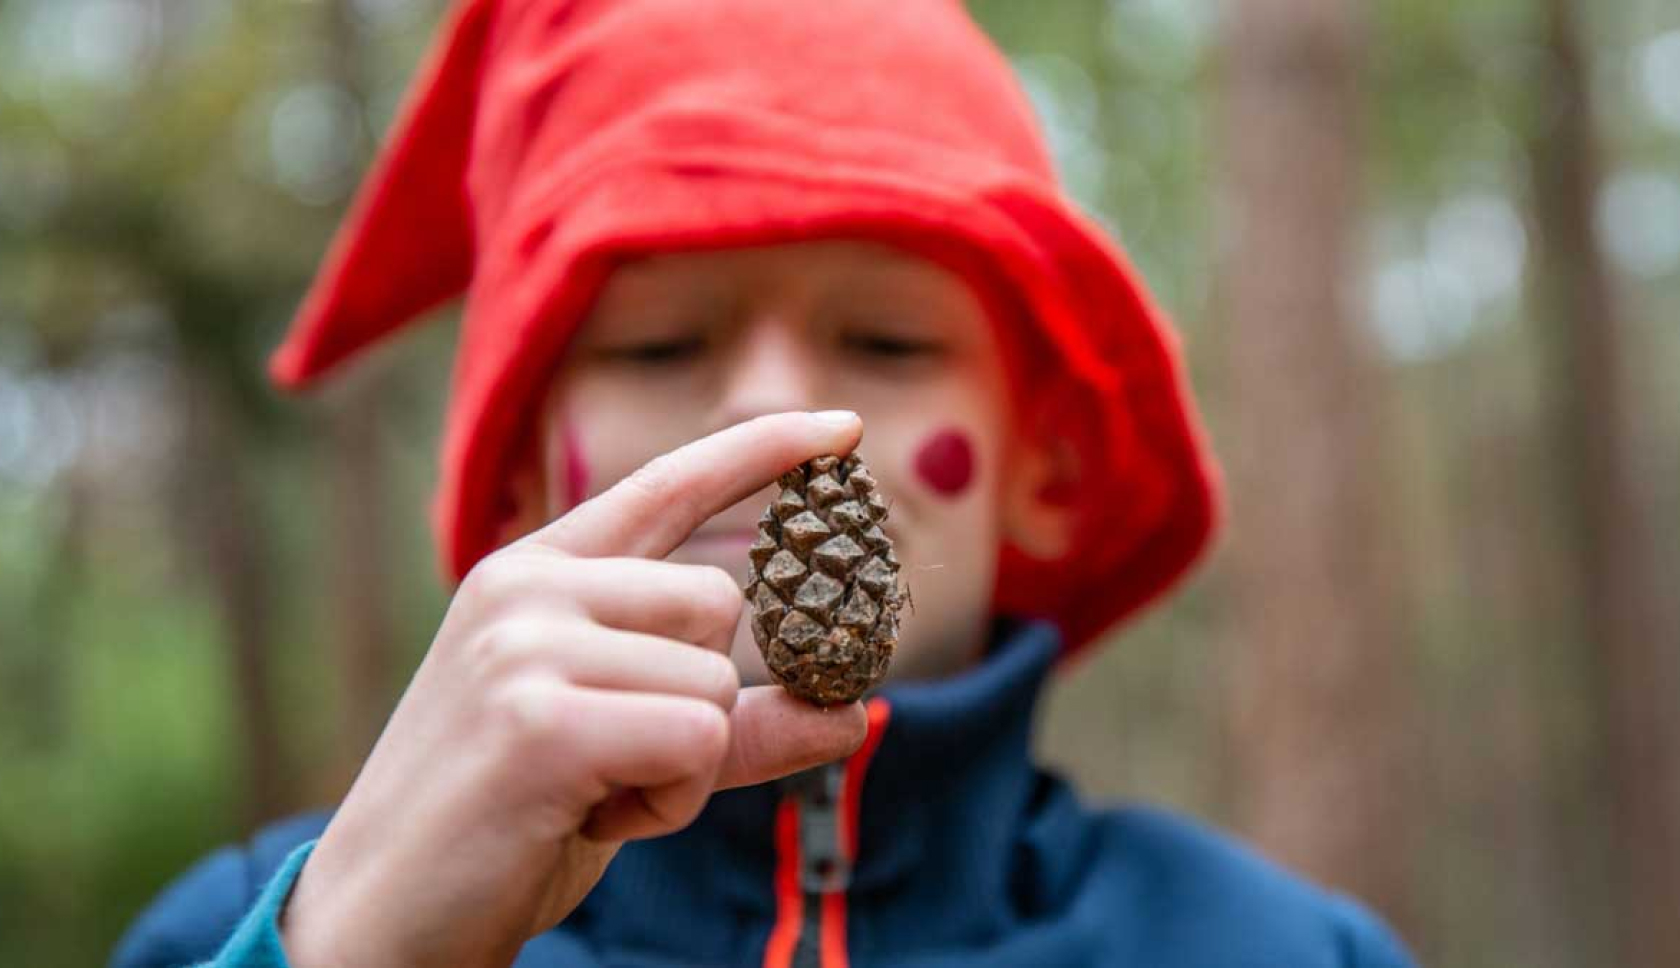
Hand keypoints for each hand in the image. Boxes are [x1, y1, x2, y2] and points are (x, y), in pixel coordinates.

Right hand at [279, 411, 869, 967]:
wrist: (381, 917)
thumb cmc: (508, 820)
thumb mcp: (627, 751)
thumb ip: (730, 722)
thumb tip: (854, 714)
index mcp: (536, 572)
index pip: (667, 483)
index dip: (762, 450)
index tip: (844, 426)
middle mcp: (527, 587)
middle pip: (718, 604)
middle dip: (698, 700)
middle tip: (612, 762)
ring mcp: (526, 645)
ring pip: (715, 680)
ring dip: (684, 766)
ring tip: (591, 792)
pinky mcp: (539, 717)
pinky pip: (698, 739)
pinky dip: (672, 802)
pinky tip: (589, 817)